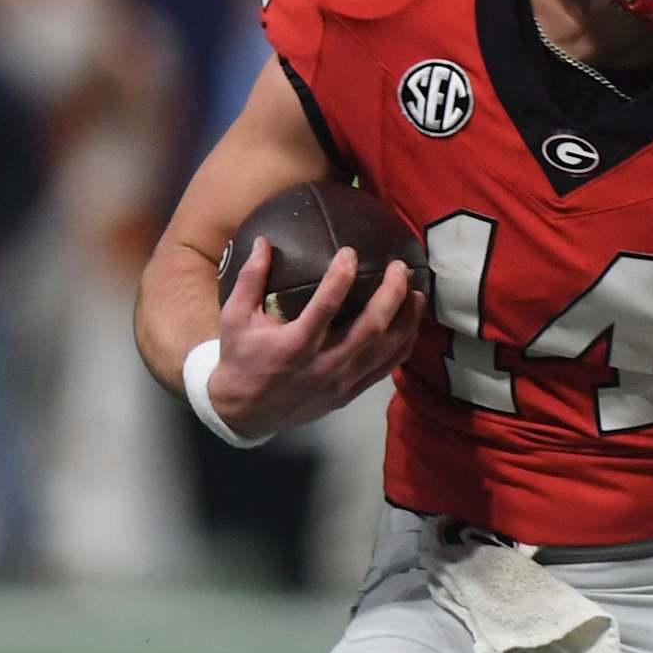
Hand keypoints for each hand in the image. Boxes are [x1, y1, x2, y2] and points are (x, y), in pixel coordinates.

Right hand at [211, 237, 425, 437]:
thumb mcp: (235, 318)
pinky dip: (404, 344)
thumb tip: (263, 241)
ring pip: (387, 350)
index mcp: (294, 346)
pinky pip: (387, 368)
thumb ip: (250, 279)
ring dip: (407, 319)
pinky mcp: (350, 393)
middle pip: (370, 329)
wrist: (245, 412)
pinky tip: (412, 323)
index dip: (340, 278)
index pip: (325, 308)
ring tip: (418, 292)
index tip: (350, 252)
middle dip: (392, 295)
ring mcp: (340, 382)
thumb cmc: (241, 358)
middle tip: (400, 268)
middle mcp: (323, 366)